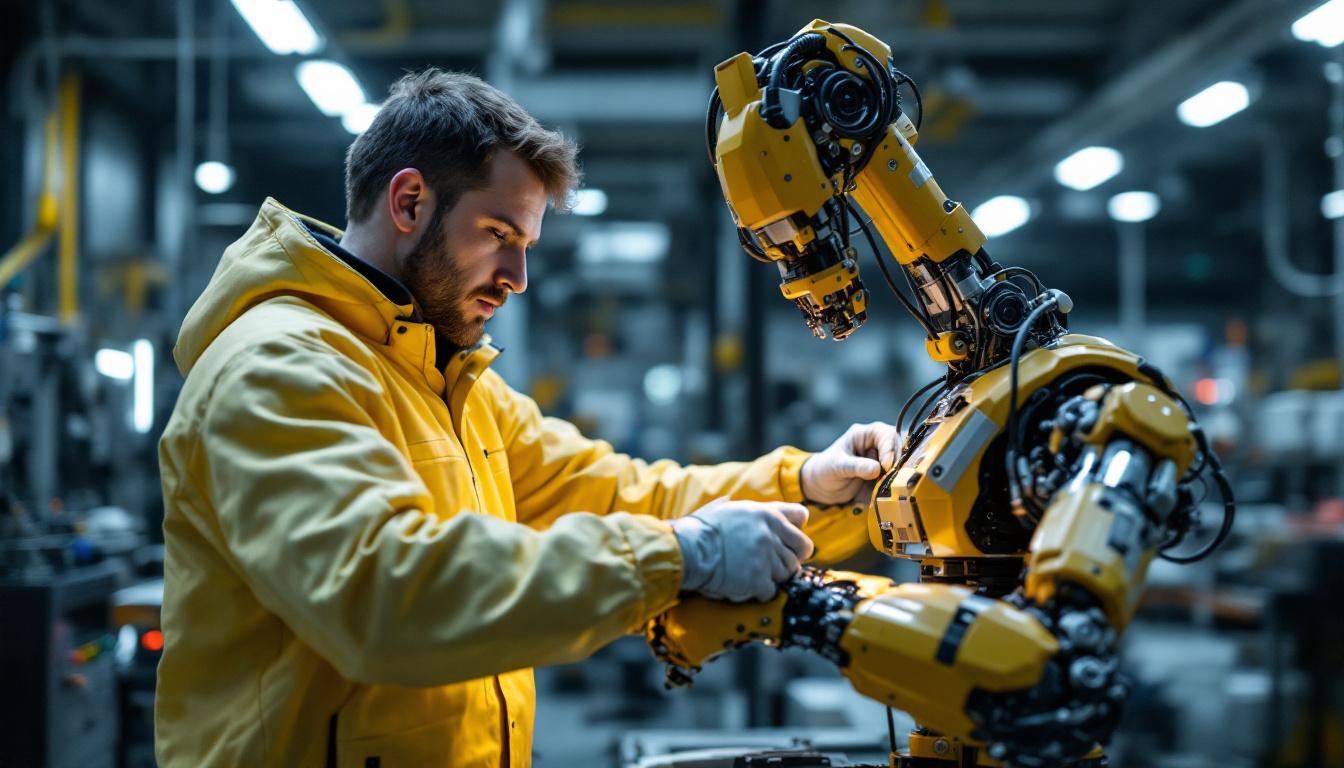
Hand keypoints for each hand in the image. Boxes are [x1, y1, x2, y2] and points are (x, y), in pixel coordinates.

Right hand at [670, 498, 814, 601]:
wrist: (686, 550)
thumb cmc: (699, 529)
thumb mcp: (723, 508)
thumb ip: (741, 508)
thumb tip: (731, 502)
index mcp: (766, 513)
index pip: (801, 516)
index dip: (795, 530)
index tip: (787, 540)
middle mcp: (771, 533)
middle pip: (803, 549)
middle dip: (793, 557)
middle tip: (777, 564)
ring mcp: (766, 557)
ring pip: (789, 572)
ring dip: (774, 576)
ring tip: (754, 575)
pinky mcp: (758, 580)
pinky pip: (772, 590)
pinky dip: (761, 592)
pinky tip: (746, 587)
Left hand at [800, 421, 897, 505]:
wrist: (822, 486)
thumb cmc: (825, 469)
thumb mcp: (838, 466)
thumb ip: (856, 466)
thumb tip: (876, 469)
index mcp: (865, 434)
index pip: (886, 435)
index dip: (889, 450)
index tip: (886, 466)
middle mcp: (877, 444)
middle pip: (899, 449)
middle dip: (897, 464)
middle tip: (892, 480)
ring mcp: (882, 460)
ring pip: (900, 465)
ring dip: (896, 478)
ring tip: (886, 490)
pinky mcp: (883, 475)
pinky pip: (894, 480)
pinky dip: (891, 488)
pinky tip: (881, 497)